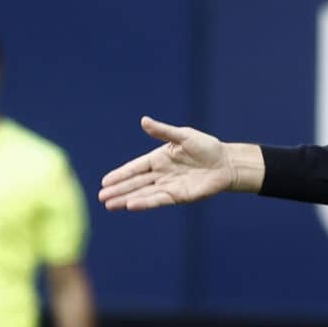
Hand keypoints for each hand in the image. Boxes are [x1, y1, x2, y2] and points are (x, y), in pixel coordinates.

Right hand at [99, 116, 234, 210]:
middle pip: (135, 183)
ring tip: (110, 205)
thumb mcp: (183, 136)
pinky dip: (145, 202)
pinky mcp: (179, 196)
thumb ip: (163, 131)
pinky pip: (158, 199)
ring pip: (143, 193)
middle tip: (101, 197)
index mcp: (159, 158)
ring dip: (126, 199)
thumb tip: (143, 121)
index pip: (135, 167)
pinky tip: (131, 205)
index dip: (120, 174)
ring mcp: (169, 186)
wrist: (226, 163)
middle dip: (118, 190)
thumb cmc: (206, 146)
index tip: (105, 181)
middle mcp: (161, 173)